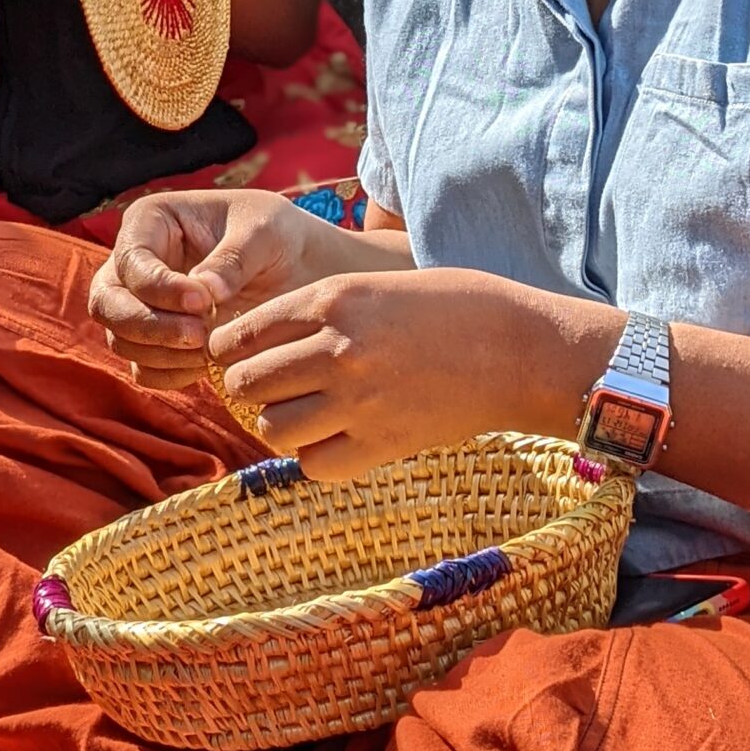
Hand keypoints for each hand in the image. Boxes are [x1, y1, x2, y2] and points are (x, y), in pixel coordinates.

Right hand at [91, 189, 318, 387]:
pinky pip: (142, 368)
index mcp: (151, 221)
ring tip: (211, 350)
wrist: (296, 269)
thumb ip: (234, 258)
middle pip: (108, 303)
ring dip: (161, 353)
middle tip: (200, 337)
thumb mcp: (266, 231)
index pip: (131, 260)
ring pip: (120, 338)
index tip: (204, 303)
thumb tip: (205, 291)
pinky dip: (168, 374)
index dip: (160, 287)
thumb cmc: (277, 235)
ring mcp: (139, 304)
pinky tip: (206, 366)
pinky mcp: (155, 341)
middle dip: (149, 326)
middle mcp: (134, 263)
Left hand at [210, 268, 595, 478]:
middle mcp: (336, 349)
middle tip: (272, 390)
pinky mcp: (383, 444)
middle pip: (245, 383)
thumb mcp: (375, 285)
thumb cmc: (453, 307)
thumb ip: (319, 311)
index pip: (241, 333)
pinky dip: (317, 458)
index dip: (230, 350)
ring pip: (272, 428)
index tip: (240, 359)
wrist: (519, 347)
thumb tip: (262, 343)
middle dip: (250, 389)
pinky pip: (314, 465)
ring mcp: (358, 400)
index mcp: (332, 300)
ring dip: (281, 425)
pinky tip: (338, 441)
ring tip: (306, 416)